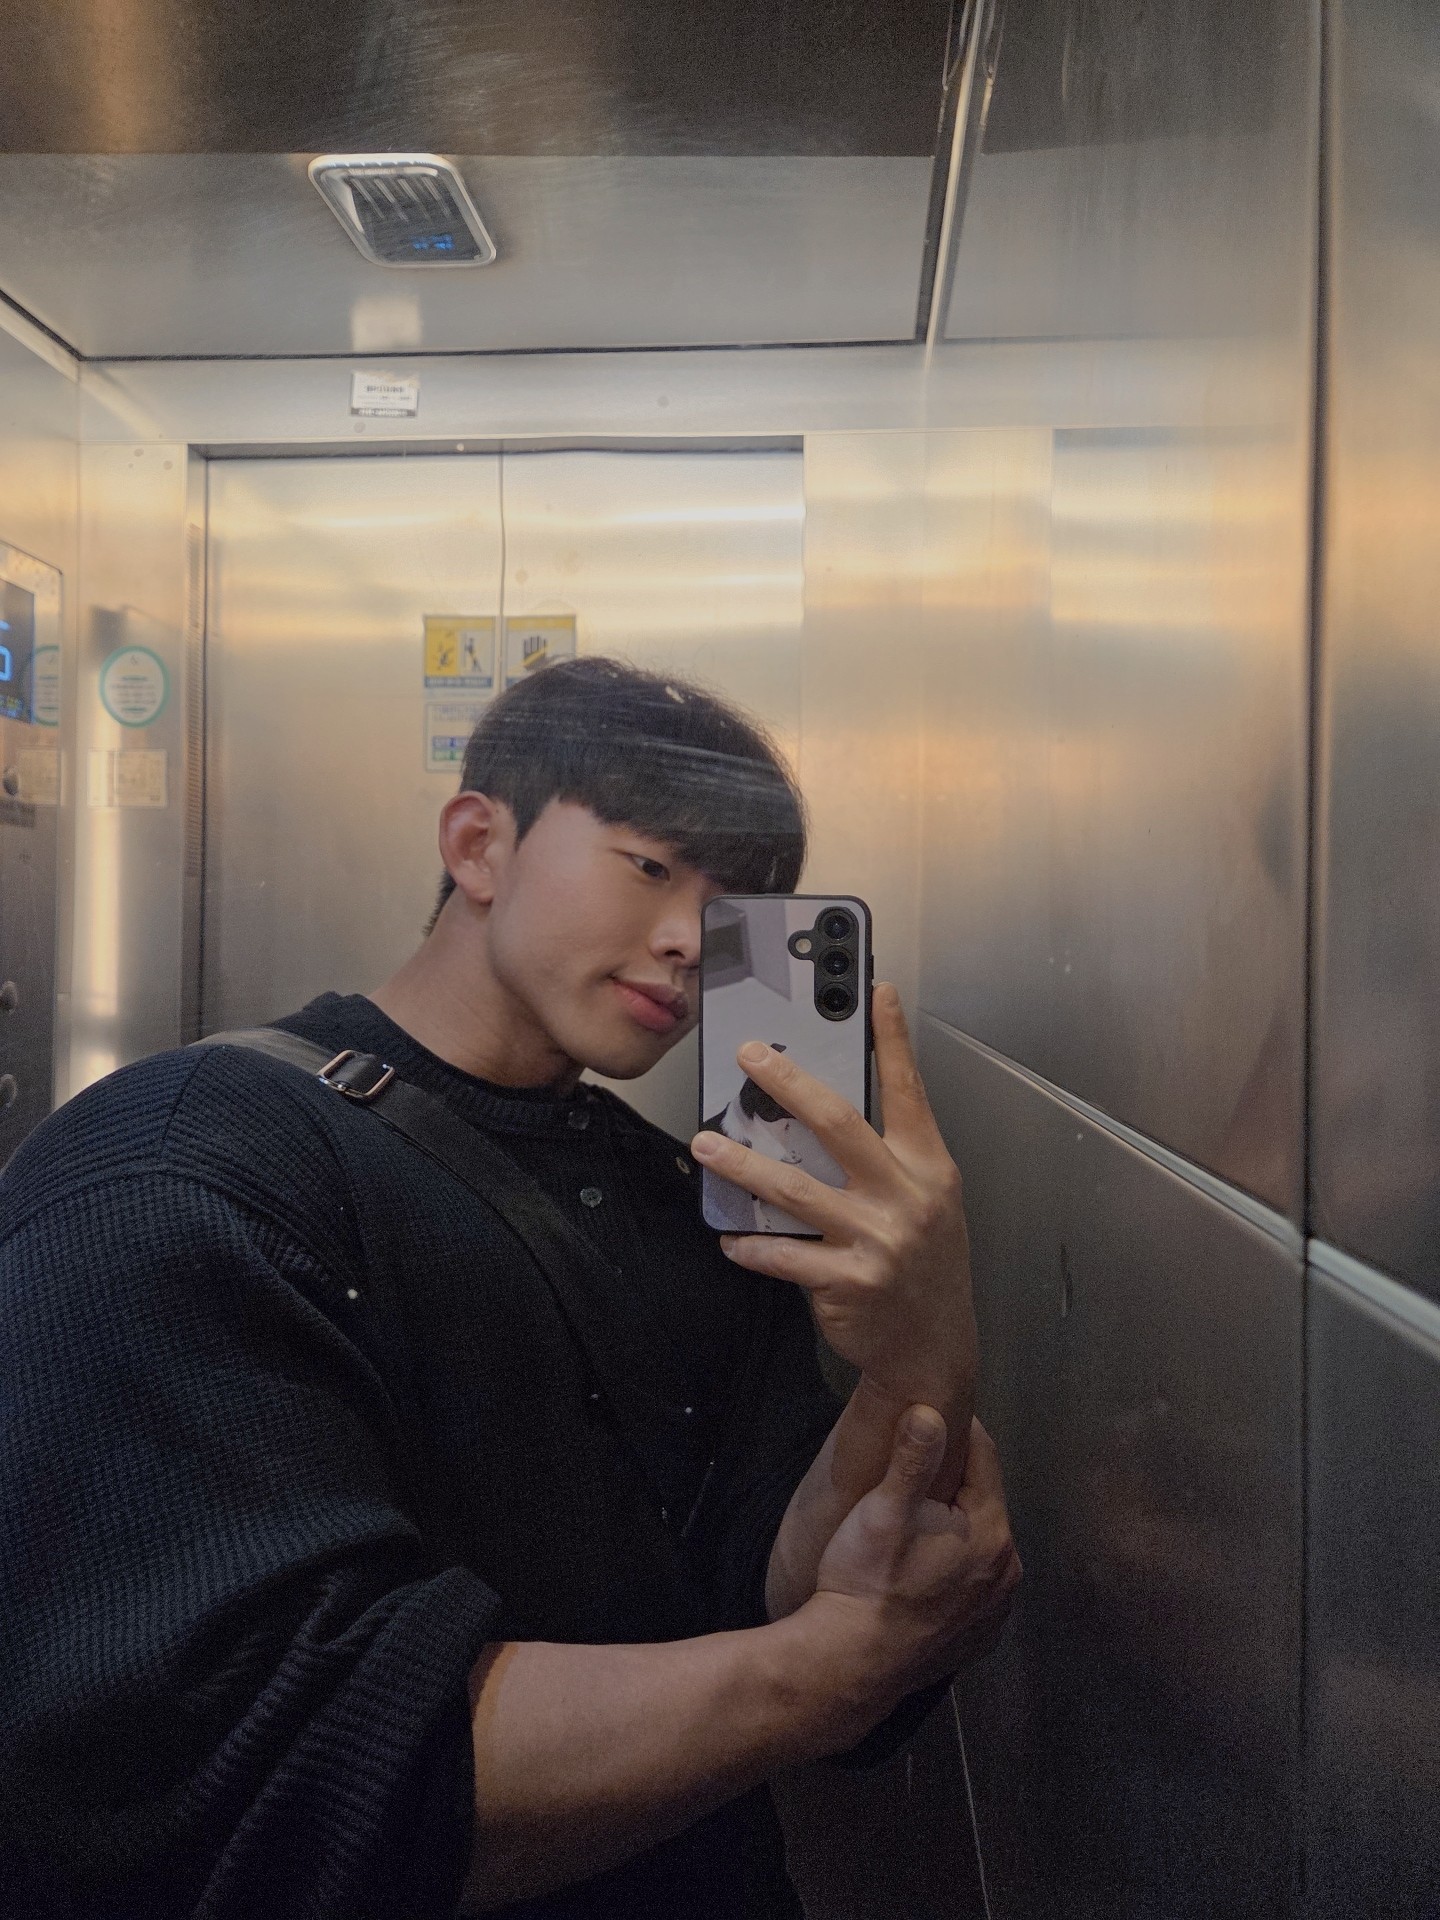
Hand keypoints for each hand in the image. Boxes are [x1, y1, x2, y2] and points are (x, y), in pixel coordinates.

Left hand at [690, 983, 974, 1411]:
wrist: (934, 1348)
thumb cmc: (922, 1262)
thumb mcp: (927, 1199)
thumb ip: (888, 1155)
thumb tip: (823, 1108)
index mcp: (928, 1167)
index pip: (909, 1090)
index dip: (893, 1038)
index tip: (875, 989)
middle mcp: (906, 1197)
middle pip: (839, 1124)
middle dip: (788, 1083)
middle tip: (748, 1055)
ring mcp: (876, 1240)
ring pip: (794, 1190)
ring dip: (742, 1164)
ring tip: (705, 1143)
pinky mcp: (846, 1282)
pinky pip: (783, 1255)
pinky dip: (751, 1245)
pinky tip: (728, 1236)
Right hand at [811, 1409, 1019, 1714]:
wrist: (849, 1664)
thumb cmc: (866, 1580)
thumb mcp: (884, 1510)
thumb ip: (912, 1457)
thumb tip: (931, 1409)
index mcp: (990, 1531)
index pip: (983, 1457)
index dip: (957, 1431)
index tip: (933, 1414)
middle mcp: (1007, 1570)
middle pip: (984, 1502)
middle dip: (956, 1482)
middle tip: (917, 1469)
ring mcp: (996, 1610)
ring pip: (981, 1545)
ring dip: (957, 1528)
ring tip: (918, 1521)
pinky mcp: (980, 1638)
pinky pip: (975, 1586)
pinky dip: (957, 1572)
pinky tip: (924, 1571)